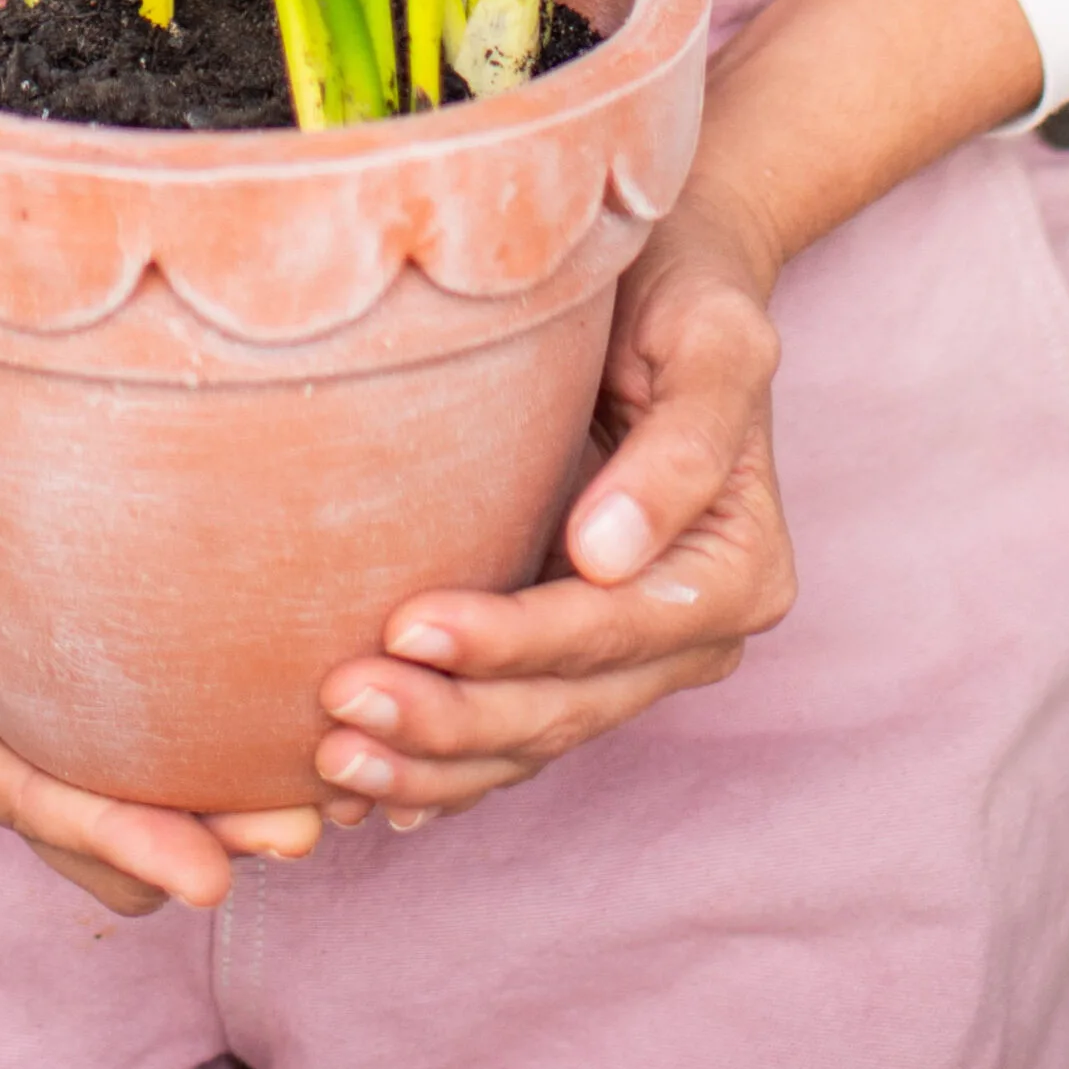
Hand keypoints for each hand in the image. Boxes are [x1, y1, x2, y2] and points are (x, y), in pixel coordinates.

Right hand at [0, 325, 344, 914]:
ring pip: (122, 805)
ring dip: (214, 818)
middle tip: (298, 839)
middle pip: (90, 824)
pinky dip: (204, 764)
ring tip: (313, 813)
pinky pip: (136, 742)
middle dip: (191, 843)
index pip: (29, 800)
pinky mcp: (67, 673)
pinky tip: (286, 750)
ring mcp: (24, 714)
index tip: (205, 871)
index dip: (116, 839)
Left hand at [313, 189, 794, 826]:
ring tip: (331, 758)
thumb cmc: (686, 291)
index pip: (607, 627)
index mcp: (736, 569)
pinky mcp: (570, 649)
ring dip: (432, 765)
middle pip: (564, 704)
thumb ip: (681, 447)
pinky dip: (442, 768)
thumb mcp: (712, 343)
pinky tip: (365, 793)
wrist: (666, 275)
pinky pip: (510, 729)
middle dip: (451, 719)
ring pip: (530, 737)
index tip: (408, 625)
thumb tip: (607, 555)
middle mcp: (690, 631)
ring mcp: (631, 654)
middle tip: (339, 706)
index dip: (509, 640)